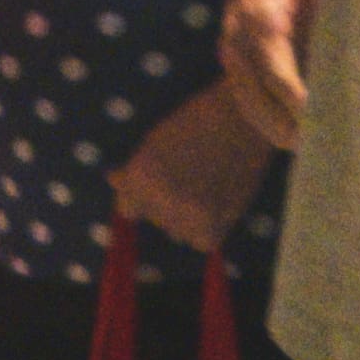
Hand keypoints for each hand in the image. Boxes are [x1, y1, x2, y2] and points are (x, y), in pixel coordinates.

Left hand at [111, 91, 278, 255]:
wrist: (246, 118)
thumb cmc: (198, 120)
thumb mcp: (155, 141)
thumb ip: (134, 171)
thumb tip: (113, 181)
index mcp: (139, 180)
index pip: (127, 208)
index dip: (143, 195)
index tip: (161, 181)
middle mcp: (157, 204)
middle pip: (156, 219)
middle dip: (167, 204)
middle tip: (192, 176)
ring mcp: (185, 220)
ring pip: (179, 232)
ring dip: (188, 217)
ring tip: (208, 186)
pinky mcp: (213, 230)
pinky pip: (202, 241)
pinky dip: (210, 227)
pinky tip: (219, 200)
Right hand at [222, 0, 329, 148]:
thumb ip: (333, 10)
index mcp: (262, 11)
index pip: (276, 68)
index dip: (297, 98)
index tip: (320, 120)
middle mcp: (238, 34)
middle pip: (258, 94)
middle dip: (289, 124)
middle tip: (326, 147)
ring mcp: (229, 47)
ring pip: (248, 101)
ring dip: (276, 128)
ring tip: (313, 151)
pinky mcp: (231, 58)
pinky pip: (245, 96)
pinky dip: (266, 118)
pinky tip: (293, 136)